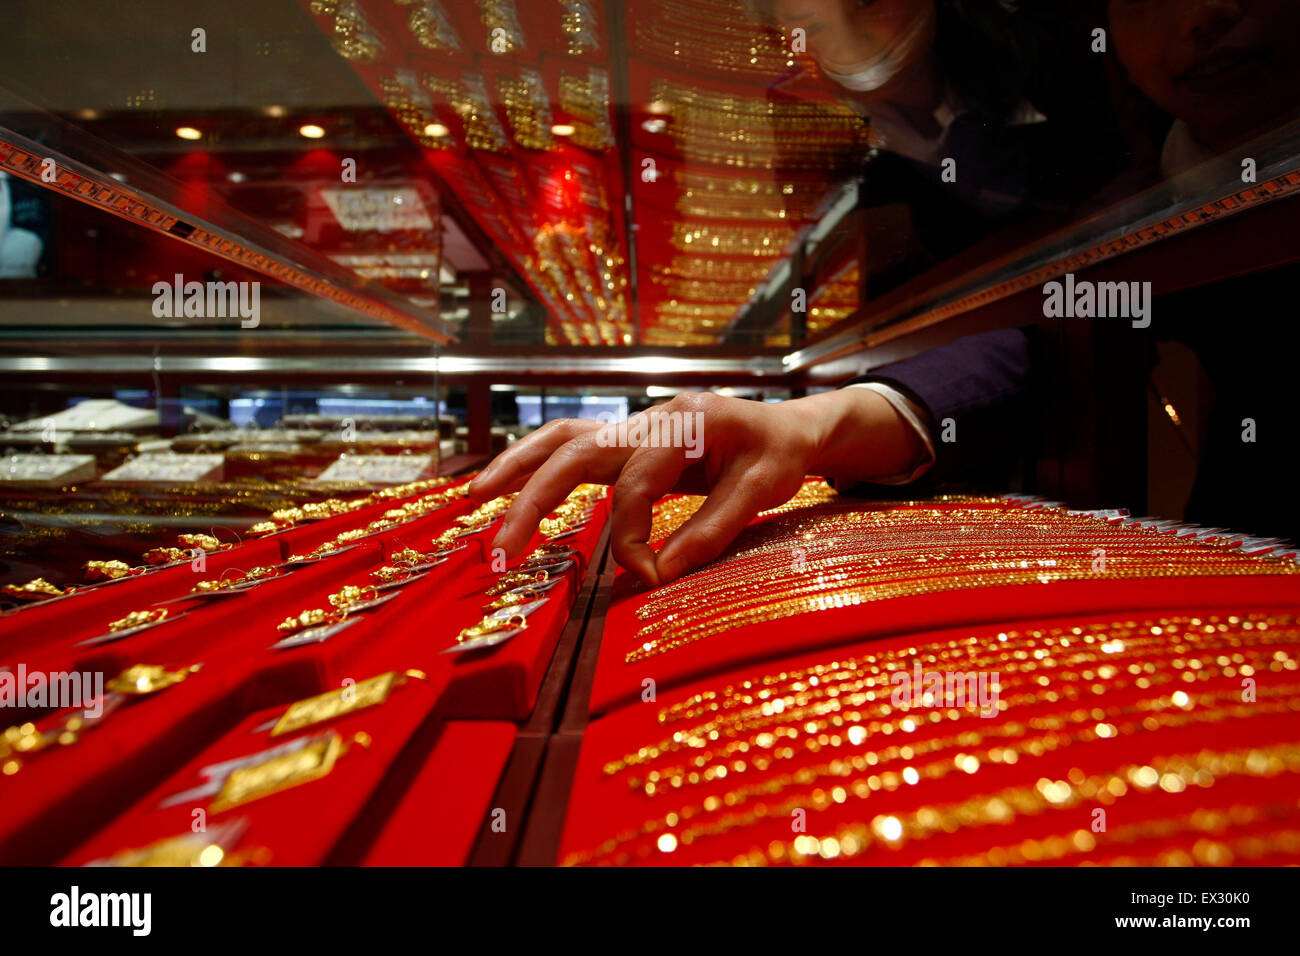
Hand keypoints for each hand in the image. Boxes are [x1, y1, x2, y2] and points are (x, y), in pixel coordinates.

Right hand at [468, 388, 925, 585]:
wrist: (789, 427)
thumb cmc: (779, 455)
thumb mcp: (764, 490)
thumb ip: (712, 529)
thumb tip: (659, 574)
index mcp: (687, 421)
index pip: (638, 484)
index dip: (634, 538)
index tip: (648, 579)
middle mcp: (651, 415)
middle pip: (576, 449)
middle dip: (534, 498)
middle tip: (502, 548)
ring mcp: (634, 424)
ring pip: (562, 437)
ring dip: (517, 469)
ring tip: (475, 500)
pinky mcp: (627, 440)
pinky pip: (571, 445)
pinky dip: (534, 464)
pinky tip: (504, 485)